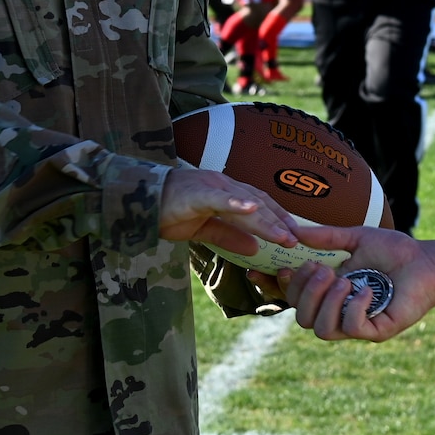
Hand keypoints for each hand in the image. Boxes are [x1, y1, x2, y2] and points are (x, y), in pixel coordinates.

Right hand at [159, 166, 300, 260]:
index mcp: (226, 192)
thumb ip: (229, 236)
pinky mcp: (195, 194)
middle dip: (280, 221)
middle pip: (259, 203)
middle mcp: (223, 185)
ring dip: (266, 219)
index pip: (261, 204)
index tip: (297, 235)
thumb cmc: (169, 211)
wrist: (137, 200)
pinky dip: (236, 203)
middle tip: (298, 239)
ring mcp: (211, 187)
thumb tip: (256, 249)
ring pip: (244, 203)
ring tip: (283, 235)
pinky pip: (219, 198)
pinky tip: (252, 209)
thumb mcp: (204, 229)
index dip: (280, 218)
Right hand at [278, 222, 434, 340]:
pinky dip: (354, 308)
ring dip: (327, 302)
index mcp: (330, 291)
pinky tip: (367, 290)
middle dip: (306, 293)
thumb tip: (296, 231)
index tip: (279, 268)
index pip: (294, 299)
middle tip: (324, 270)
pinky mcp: (377, 331)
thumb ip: (328, 237)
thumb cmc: (395, 251)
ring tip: (345, 280)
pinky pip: (351, 329)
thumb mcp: (357, 238)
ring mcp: (358, 324)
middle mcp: (339, 311)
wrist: (428, 262)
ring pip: (321, 330)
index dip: (280, 288)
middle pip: (302, 318)